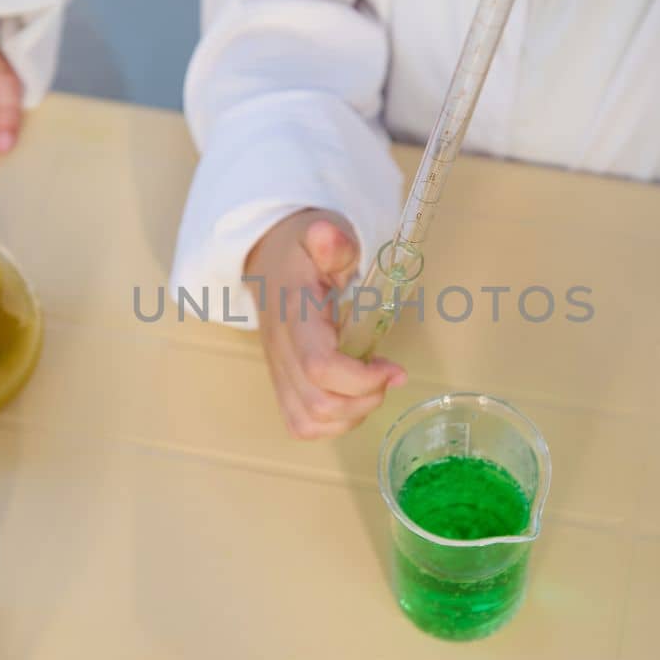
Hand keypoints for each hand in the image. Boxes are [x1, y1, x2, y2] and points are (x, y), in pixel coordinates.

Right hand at [245, 209, 407, 439]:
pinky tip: (353, 399)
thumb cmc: (300, 251)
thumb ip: (330, 241)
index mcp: (294, 316)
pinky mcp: (281, 384)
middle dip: (364, 399)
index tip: (392, 368)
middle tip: (387, 376)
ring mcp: (278, 371)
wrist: (267, 260)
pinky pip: (301, 425)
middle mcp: (281, 351)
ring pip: (308, 422)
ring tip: (371, 388)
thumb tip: (329, 238)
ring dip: (351, 416)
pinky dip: (333, 424)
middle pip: (317, 404)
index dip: (361, 379)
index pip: (319, 366)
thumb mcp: (318, 234)